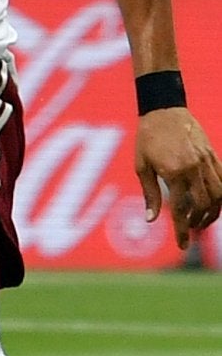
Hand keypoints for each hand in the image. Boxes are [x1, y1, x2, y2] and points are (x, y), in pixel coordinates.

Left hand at [136, 105, 221, 248]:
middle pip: (204, 205)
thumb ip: (149, 193)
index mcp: (173, 172)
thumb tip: (150, 220)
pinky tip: (213, 203)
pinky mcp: (214, 156)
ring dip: (213, 213)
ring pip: (220, 196)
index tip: (182, 246)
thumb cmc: (147, 137)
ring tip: (200, 219)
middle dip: (197, 222)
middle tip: (187, 228)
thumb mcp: (141, 165)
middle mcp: (193, 169)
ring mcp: (207, 162)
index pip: (180, 209)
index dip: (181, 230)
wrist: (164, 109)